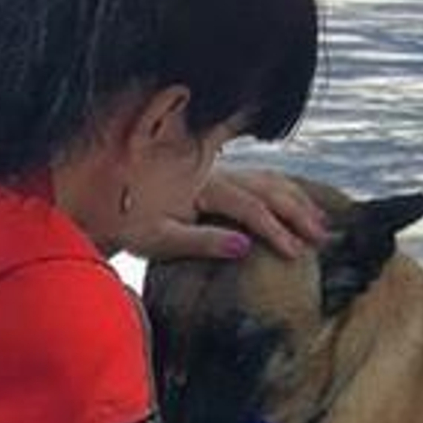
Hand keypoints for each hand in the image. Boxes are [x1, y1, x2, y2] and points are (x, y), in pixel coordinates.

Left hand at [142, 165, 329, 267]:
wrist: (101, 200)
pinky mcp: (215, 175)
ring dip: (296, 198)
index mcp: (200, 186)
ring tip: (319, 222)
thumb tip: (243, 247)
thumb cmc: (126, 224)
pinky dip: (281, 187)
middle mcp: (212, 172)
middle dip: (297, 211)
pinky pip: (257, 176)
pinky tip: (295, 200)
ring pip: (267, 177)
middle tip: (322, 237)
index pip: (249, 207)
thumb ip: (202, 241)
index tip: (297, 252)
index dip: (276, 230)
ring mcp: (215, 170)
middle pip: (267, 187)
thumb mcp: (158, 239)